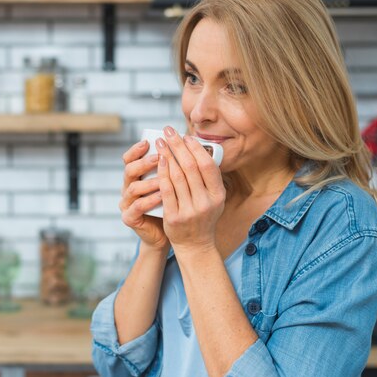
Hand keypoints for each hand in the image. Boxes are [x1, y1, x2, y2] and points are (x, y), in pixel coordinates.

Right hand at [119, 140, 169, 250]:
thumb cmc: (174, 204)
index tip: (149, 141)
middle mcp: (128, 187)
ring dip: (149, 182)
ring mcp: (126, 203)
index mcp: (136, 176)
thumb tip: (185, 145)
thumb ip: (172, 168)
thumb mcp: (172, 183)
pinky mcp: (129, 218)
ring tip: (164, 178)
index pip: (130, 158)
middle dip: (144, 162)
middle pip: (129, 169)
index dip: (137, 149)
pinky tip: (162, 196)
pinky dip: (150, 200)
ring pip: (133, 187)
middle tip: (158, 157)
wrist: (171, 232)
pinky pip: (138, 206)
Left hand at [156, 126, 225, 251]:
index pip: (207, 165)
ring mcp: (190, 211)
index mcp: (218, 195)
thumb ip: (208, 178)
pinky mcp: (174, 217)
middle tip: (168, 131)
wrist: (195, 245)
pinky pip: (166, 191)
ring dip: (167, 156)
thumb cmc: (203, 215)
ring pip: (177, 177)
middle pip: (190, 167)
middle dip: (178, 146)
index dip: (195, 148)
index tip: (185, 136)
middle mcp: (206, 202)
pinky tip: (158, 162)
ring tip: (160, 143)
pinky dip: (162, 174)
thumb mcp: (214, 198)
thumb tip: (197, 148)